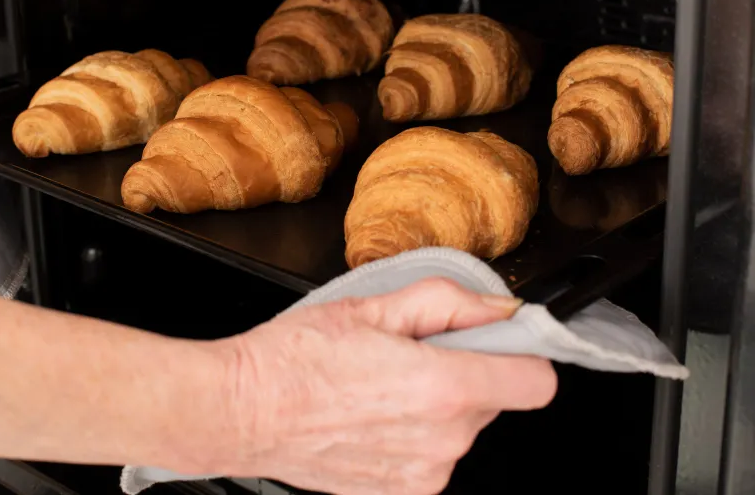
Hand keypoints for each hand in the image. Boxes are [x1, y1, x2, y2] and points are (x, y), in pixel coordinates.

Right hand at [220, 278, 556, 494]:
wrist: (241, 412)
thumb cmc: (294, 359)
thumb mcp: (371, 307)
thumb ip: (448, 302)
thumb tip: (497, 309)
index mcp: (441, 389)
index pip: (535, 382)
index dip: (521, 353)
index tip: (497, 340)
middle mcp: (442, 442)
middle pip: (493, 400)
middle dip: (463, 370)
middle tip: (408, 352)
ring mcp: (422, 474)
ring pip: (461, 428)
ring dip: (436, 403)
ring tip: (380, 384)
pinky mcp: (400, 493)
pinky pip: (432, 453)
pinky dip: (413, 432)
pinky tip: (370, 412)